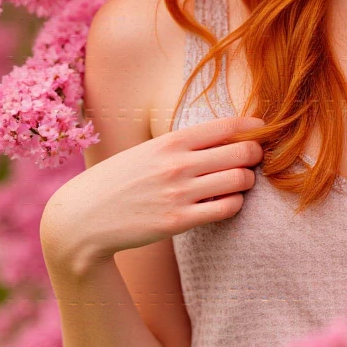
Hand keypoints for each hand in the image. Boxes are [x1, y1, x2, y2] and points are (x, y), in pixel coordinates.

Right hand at [40, 116, 264, 273]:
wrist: (83, 217)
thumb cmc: (117, 181)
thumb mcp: (146, 152)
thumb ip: (180, 145)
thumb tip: (223, 137)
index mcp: (170, 141)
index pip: (227, 125)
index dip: (253, 126)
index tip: (262, 130)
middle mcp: (177, 163)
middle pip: (243, 151)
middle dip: (256, 154)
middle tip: (254, 160)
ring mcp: (179, 193)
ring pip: (240, 180)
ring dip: (248, 181)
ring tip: (240, 182)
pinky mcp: (179, 221)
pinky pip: (227, 208)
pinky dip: (234, 204)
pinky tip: (226, 203)